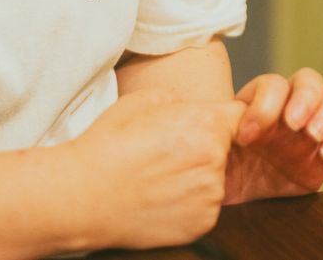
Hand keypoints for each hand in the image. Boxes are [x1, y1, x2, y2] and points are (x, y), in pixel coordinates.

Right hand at [64, 88, 243, 249]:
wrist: (84, 195)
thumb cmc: (109, 144)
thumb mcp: (144, 100)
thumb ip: (178, 100)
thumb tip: (188, 108)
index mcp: (207, 123)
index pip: (238, 115)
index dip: (220, 120)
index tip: (200, 127)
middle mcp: (215, 159)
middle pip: (225, 149)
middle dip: (204, 148)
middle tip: (168, 154)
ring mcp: (211, 196)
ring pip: (214, 180)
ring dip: (196, 178)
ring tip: (159, 177)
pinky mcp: (202, 224)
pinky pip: (204, 207)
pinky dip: (189, 204)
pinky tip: (160, 198)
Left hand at [224, 67, 322, 203]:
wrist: (223, 196)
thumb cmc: (213, 161)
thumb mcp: (211, 141)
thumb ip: (222, 127)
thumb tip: (229, 124)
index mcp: (259, 100)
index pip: (272, 85)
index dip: (264, 105)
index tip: (247, 135)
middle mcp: (289, 109)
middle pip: (309, 82)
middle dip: (304, 98)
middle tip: (293, 123)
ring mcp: (309, 132)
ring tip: (312, 134)